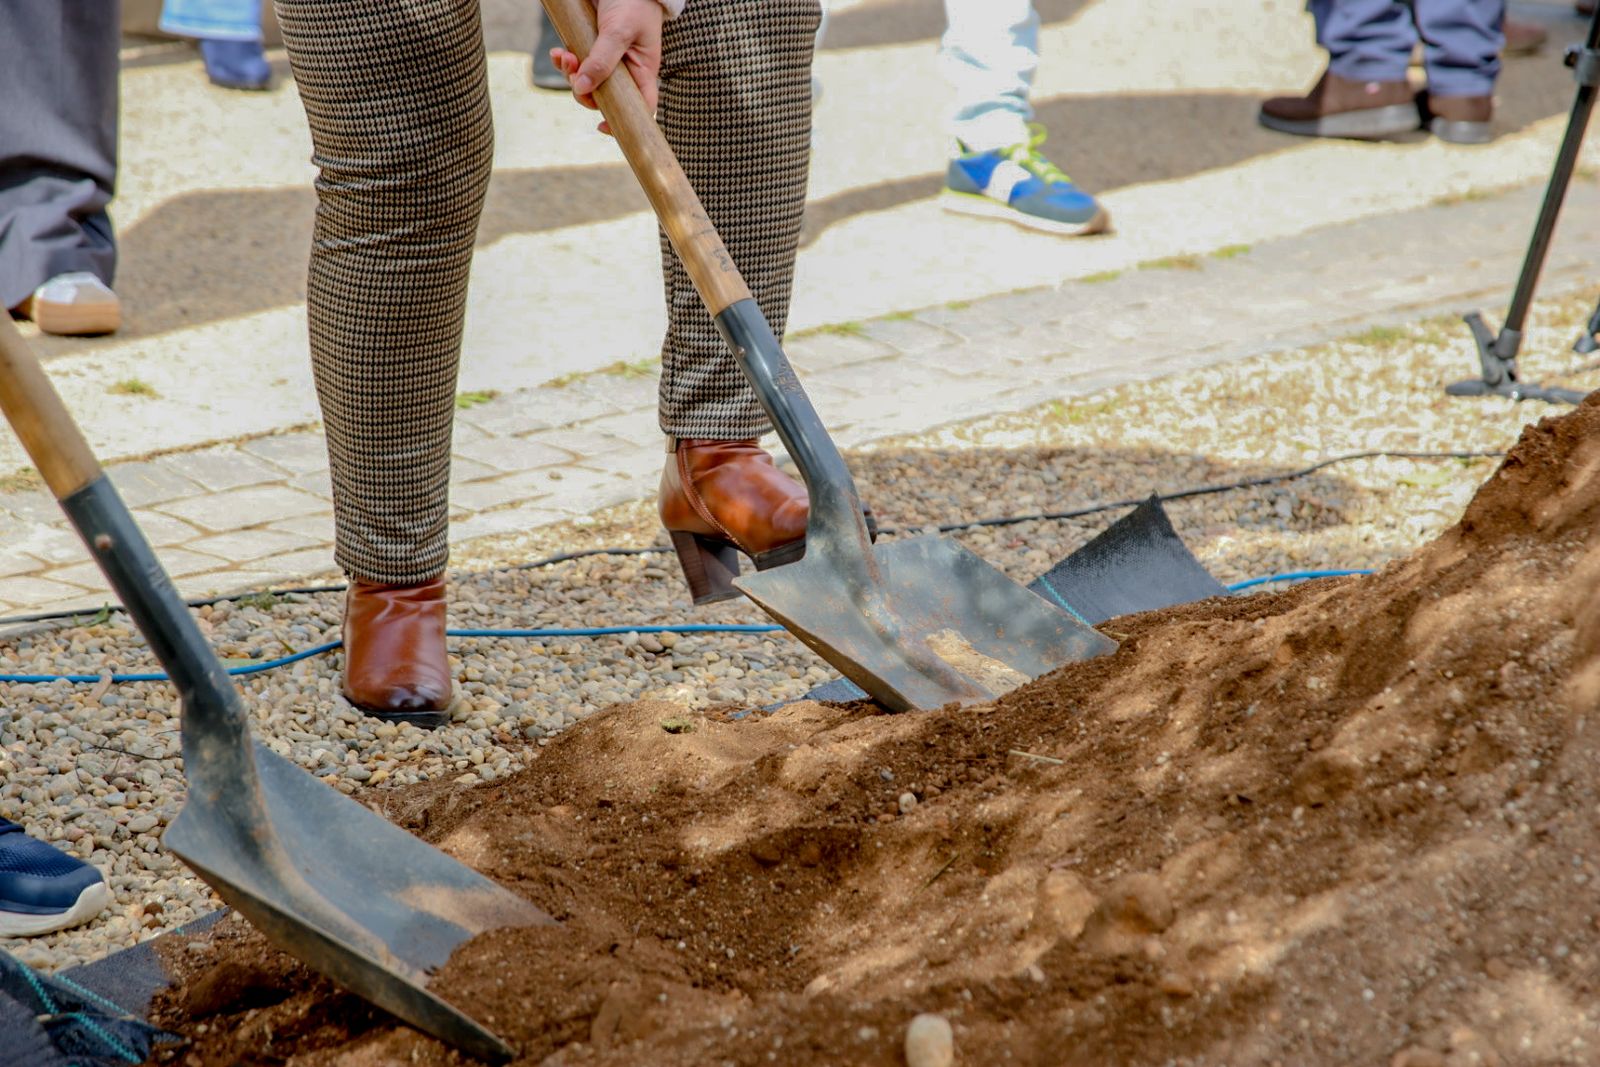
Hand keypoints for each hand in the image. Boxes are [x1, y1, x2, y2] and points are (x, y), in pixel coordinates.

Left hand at [548, 0, 662, 134]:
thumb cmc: (632, 2)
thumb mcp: (618, 32)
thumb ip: (602, 62)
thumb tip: (583, 89)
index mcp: (643, 71)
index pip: (640, 107)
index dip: (624, 122)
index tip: (603, 127)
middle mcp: (626, 70)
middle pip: (605, 97)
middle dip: (585, 91)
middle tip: (573, 72)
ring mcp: (607, 60)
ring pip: (586, 82)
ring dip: (570, 74)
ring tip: (564, 56)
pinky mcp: (591, 48)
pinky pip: (576, 64)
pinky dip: (564, 61)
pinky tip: (558, 52)